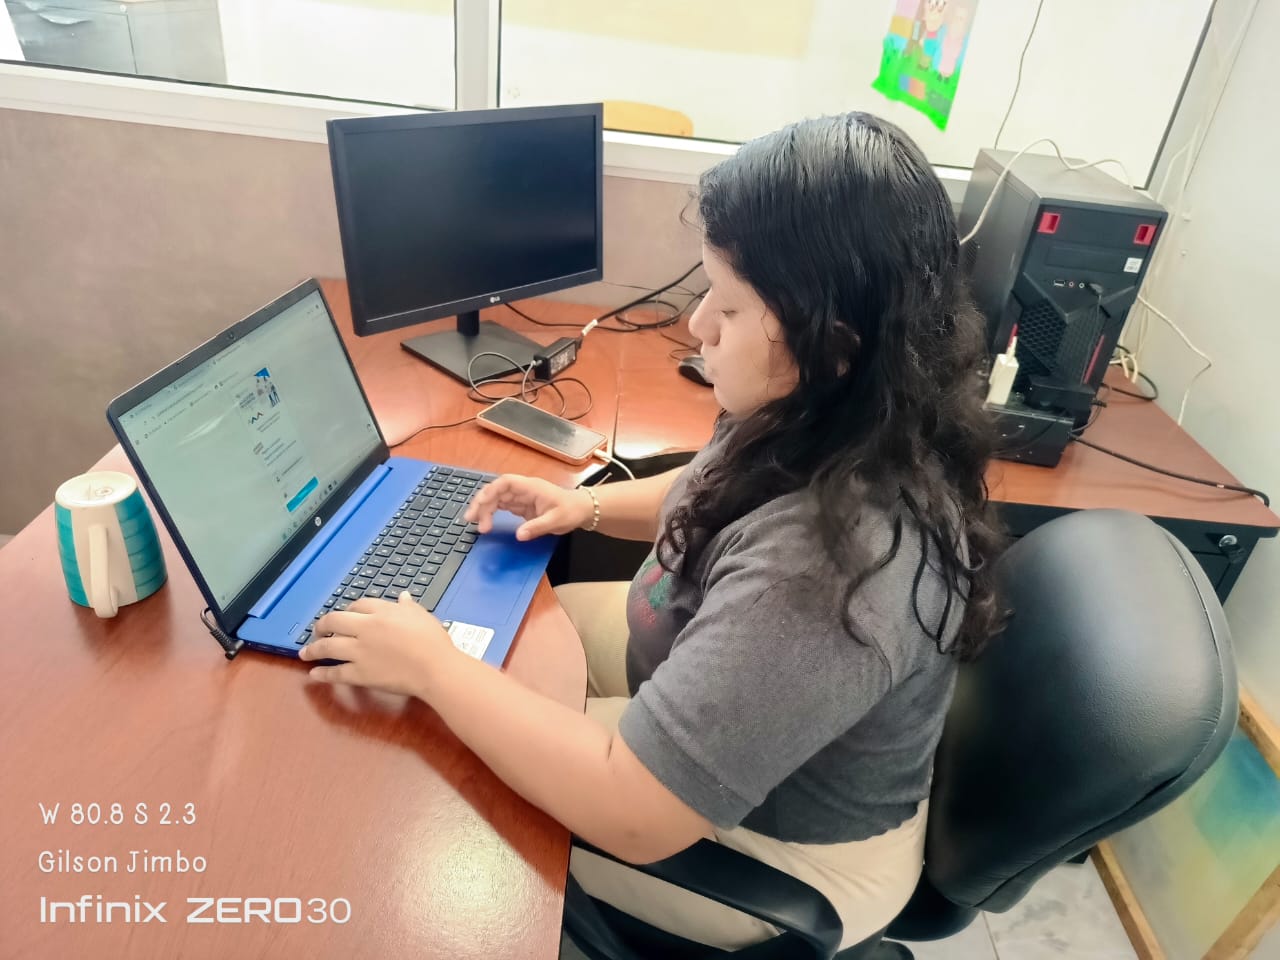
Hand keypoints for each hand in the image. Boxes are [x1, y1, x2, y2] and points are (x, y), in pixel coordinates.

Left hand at [300, 593, 455, 696]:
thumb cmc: (432, 641)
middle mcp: (365, 628)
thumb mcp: (422, 616)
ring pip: (328, 646)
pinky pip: (336, 673)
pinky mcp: (359, 674)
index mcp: (381, 612)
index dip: (348, 610)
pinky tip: (313, 674)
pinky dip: (322, 673)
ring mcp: (359, 652)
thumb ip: (408, 606)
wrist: (435, 668)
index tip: (346, 615)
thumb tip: (403, 596)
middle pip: (334, 621)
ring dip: (313, 649)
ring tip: (304, 652)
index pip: (357, 605)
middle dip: (322, 625)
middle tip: (317, 630)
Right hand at [464, 474, 592, 540]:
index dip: (491, 491)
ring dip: (484, 509)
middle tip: (471, 519)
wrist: (581, 510)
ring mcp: (521, 497)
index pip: (506, 482)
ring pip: (496, 498)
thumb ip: (537, 527)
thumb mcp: (557, 520)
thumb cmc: (571, 511)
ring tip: (474, 523)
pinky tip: (485, 522)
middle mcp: (523, 489)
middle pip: (496, 491)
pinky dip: (491, 513)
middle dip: (482, 502)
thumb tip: (518, 535)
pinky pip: (501, 506)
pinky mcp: (521, 506)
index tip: (482, 504)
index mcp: (531, 487)